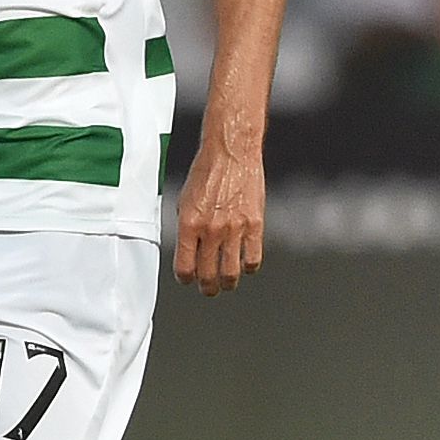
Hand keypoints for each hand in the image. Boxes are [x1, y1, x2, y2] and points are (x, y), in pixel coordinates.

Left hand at [175, 134, 265, 295]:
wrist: (232, 151)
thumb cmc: (207, 171)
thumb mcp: (184, 200)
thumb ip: (186, 228)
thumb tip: (188, 252)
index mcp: (188, 224)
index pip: (184, 268)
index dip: (186, 279)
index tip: (189, 278)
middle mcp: (210, 230)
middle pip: (208, 276)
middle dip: (207, 287)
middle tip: (209, 288)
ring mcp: (234, 229)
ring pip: (231, 274)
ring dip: (227, 283)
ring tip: (227, 281)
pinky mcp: (255, 225)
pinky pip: (253, 259)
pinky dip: (249, 267)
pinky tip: (245, 262)